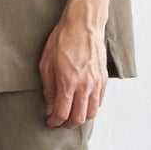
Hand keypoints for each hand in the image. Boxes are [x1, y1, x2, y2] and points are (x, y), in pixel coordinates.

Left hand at [39, 11, 107, 127]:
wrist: (84, 24)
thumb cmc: (62, 40)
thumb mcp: (46, 63)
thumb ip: (49, 88)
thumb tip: (50, 106)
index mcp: (68, 83)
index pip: (62, 113)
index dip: (54, 122)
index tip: (50, 121)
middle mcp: (85, 86)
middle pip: (79, 118)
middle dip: (67, 124)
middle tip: (60, 122)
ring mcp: (97, 83)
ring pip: (92, 112)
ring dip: (81, 118)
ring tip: (72, 115)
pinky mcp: (104, 78)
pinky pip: (100, 101)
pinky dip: (91, 107)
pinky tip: (83, 104)